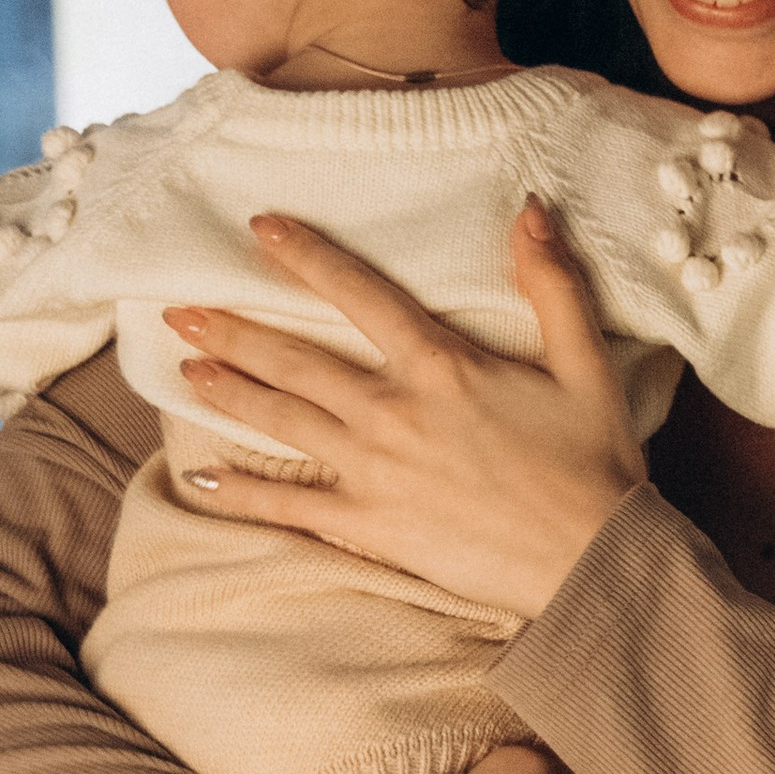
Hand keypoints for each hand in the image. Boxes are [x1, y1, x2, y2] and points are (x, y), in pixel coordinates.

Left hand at [163, 201, 648, 616]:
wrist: (593, 562)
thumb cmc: (595, 465)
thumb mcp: (587, 364)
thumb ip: (552, 285)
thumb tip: (529, 210)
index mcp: (442, 366)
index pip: (359, 294)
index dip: (307, 257)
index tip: (261, 230)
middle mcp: (394, 412)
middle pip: (296, 362)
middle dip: (233, 330)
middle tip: (179, 308)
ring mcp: (375, 472)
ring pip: (283, 422)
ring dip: (228, 393)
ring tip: (185, 369)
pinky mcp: (371, 528)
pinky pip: (292, 507)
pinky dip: (242, 494)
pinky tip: (200, 480)